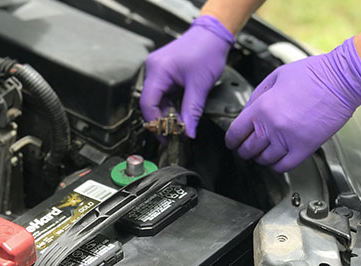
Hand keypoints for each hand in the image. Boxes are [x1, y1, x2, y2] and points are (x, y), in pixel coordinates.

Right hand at [140, 15, 234, 137]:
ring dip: (167, 114)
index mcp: (158, 70)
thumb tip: (188, 132)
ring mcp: (157, 70)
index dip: (156, 123)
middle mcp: (153, 69)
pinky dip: (170, 105)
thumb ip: (192, 111)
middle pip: (150, 103)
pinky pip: (162, 94)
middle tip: (173, 135)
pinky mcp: (163, 72)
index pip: (148, 104)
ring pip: (156, 100)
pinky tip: (178, 115)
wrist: (213, 34)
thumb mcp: (200, 86)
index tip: (166, 136)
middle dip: (161, 121)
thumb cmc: (206, 50)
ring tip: (178, 127)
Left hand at [225, 38, 360, 171]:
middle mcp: (272, 126)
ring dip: (260, 158)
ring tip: (262, 154)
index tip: (232, 143)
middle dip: (244, 151)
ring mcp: (288, 139)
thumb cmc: (312, 74)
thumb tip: (247, 113)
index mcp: (261, 108)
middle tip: (246, 150)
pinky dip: (276, 166)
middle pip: (248, 150)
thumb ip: (257, 96)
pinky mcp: (305, 147)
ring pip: (264, 160)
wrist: (341, 79)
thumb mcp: (275, 77)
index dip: (231, 141)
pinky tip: (277, 160)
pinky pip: (283, 166)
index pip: (235, 134)